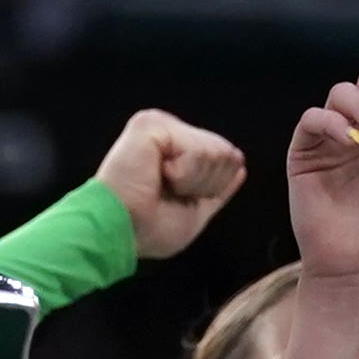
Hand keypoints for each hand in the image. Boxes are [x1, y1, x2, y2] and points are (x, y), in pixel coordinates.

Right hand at [98, 108, 249, 265]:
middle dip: (205, 184)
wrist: (118, 233)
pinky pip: (196, 150)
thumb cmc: (146, 229)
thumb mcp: (195, 211)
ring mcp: (159, 126)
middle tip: (169, 194)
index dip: (211, 187)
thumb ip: (217, 188)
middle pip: (224, 152)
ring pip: (214, 151)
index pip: (222, 157)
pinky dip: (185, 174)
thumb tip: (239, 166)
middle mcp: (168, 132)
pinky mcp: (151, 126)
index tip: (176, 199)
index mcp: (175, 149)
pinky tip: (159, 176)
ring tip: (161, 186)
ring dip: (193, 181)